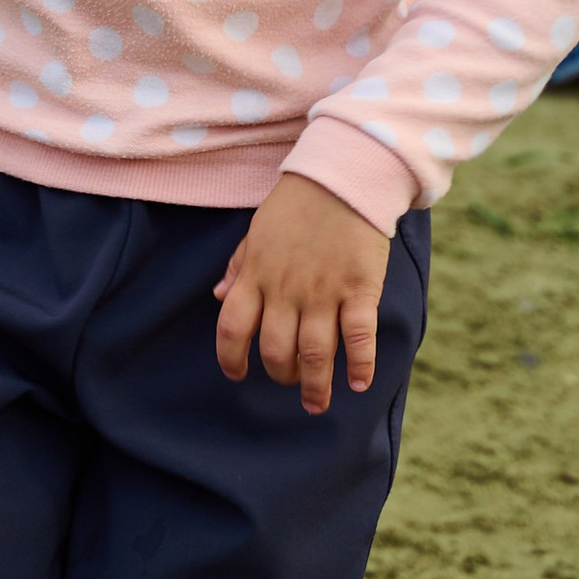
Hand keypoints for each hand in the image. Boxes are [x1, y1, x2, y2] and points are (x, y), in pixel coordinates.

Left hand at [214, 175, 390, 416]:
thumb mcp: (258, 230)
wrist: (343, 175)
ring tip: (317, 403)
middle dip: (281, 376)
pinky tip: (359, 383)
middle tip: (290, 383)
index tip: (236, 374)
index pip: (232, 327)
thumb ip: (239, 265)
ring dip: (316, 386)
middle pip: (276, 350)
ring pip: (315, 353)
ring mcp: (324, 291)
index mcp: (257, 274)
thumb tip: (218, 297)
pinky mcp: (360, 288)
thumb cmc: (297, 204)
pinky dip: (360, 364)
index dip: (230, 358)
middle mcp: (286, 289)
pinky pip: (359, 336)